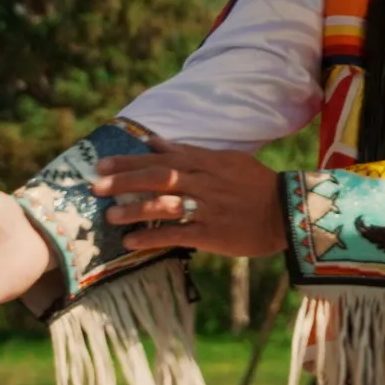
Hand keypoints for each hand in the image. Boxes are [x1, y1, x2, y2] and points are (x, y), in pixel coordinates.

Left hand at [93, 141, 287, 258]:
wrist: (287, 212)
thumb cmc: (255, 184)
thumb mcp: (226, 160)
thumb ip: (190, 153)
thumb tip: (155, 143)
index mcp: (208, 162)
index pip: (162, 158)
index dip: (131, 160)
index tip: (104, 163)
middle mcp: (205, 182)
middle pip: (158, 178)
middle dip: (125, 180)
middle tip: (97, 185)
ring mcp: (207, 208)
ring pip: (164, 205)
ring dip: (134, 210)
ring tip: (109, 215)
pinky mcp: (211, 233)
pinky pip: (176, 234)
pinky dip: (151, 237)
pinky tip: (130, 241)